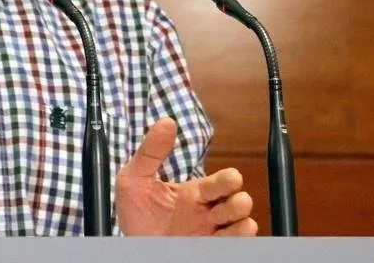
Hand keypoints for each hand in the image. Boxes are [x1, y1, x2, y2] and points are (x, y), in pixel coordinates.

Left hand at [115, 118, 256, 235]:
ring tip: (242, 222)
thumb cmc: (135, 212)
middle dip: (240, 201)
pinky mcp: (207, 250)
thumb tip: (166, 123)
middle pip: (235, 203)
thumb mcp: (135, 178)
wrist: (130, 245)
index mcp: (194, 193)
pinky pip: (232, 246)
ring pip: (238, 225)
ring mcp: (208, 233)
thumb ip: (151, 152)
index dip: (228, 180)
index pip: (218, 183)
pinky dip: (238, 240)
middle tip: (237, 201)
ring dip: (242, 222)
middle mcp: (206, 213)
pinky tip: (237, 235)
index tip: (233, 177)